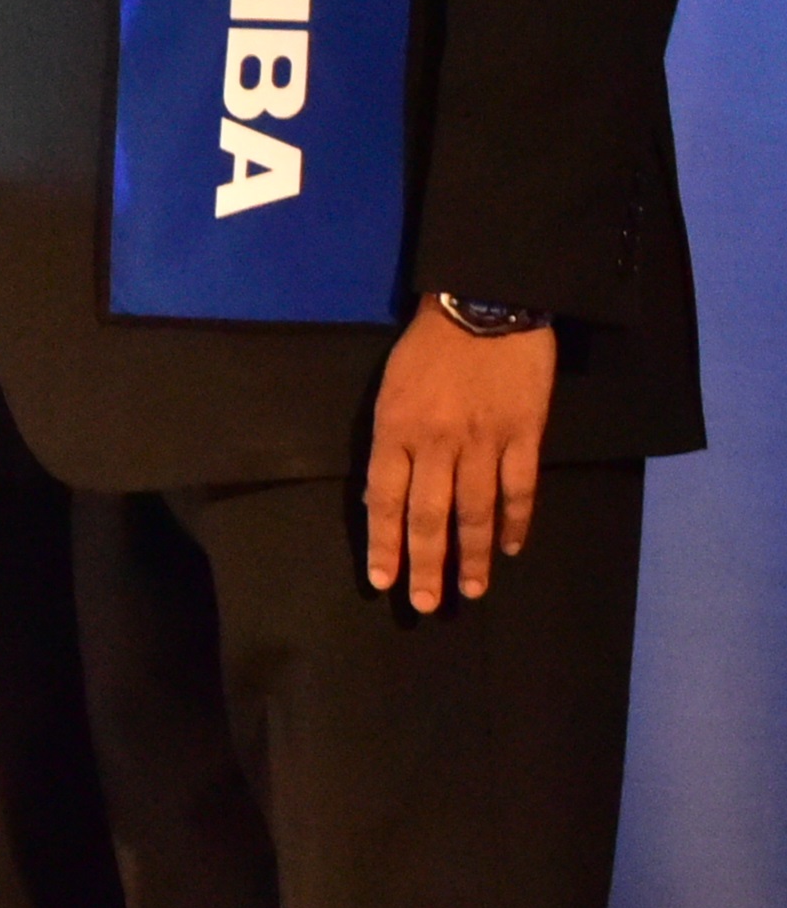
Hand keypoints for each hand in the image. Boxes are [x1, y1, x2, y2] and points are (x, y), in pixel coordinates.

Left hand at [366, 299, 555, 610]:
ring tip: (470, 592)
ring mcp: (483, 441)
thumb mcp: (391, 387)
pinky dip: (515, 524)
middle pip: (430, 516)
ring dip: (472, 558)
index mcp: (395, 427)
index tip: (383, 580)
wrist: (485, 302)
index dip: (384, 542)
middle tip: (427, 605)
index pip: (385, 497)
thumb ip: (391, 439)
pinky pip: (519, 491)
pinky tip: (509, 549)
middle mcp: (436, 441)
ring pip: (475, 513)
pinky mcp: (524, 435)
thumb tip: (388, 494)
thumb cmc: (428, 345)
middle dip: (426, 565)